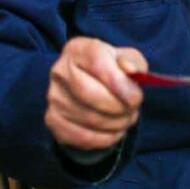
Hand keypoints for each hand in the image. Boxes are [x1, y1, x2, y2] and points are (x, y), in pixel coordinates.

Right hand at [45, 37, 147, 151]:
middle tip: (134, 109)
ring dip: (117, 123)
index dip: (120, 83)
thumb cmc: (112, 70)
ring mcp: (54, 97)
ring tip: (127, 118)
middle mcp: (60, 71)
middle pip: (91, 94)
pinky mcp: (53, 120)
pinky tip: (115, 131)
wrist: (91, 87)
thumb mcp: (127, 59)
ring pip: (90, 119)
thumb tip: (130, 70)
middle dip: (120, 107)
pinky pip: (83, 137)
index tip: (136, 97)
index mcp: (78, 50)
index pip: (97, 62)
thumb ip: (133, 61)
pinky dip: (106, 138)